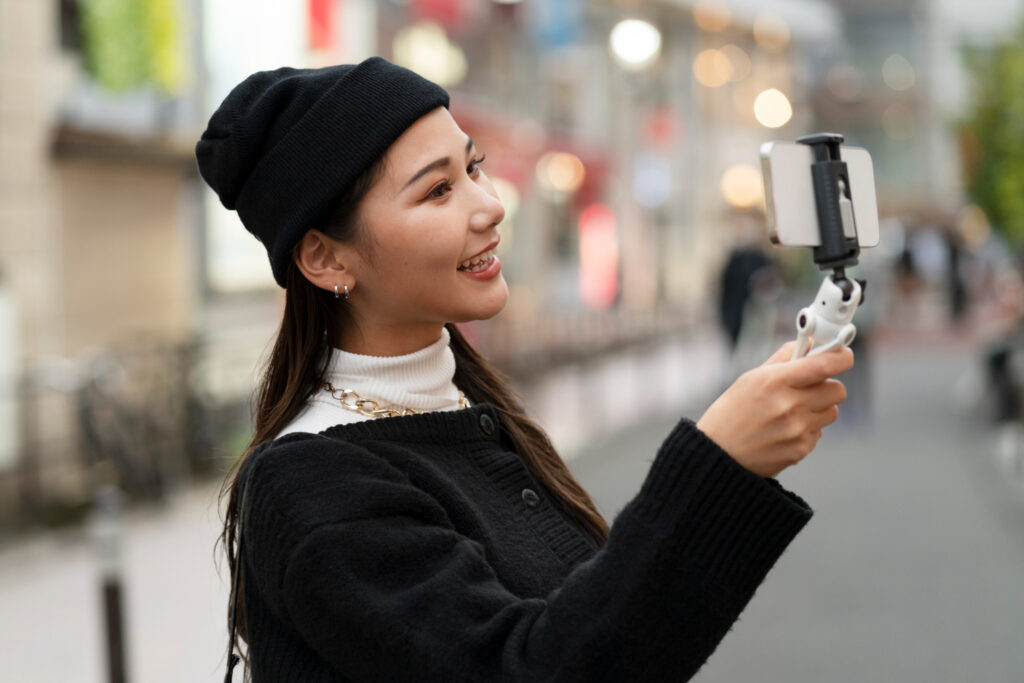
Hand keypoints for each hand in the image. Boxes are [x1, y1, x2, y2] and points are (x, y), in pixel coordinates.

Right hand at [696, 342, 853, 477]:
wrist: (718, 456)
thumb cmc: (730, 414)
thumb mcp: (749, 379)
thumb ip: (781, 361)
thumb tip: (808, 343)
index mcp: (774, 381)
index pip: (824, 365)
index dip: (841, 356)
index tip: (843, 354)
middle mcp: (789, 405)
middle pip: (837, 390)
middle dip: (827, 385)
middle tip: (810, 387)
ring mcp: (797, 430)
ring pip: (832, 411)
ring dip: (818, 408)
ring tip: (792, 412)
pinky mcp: (800, 450)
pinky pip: (819, 432)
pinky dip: (807, 429)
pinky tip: (783, 430)